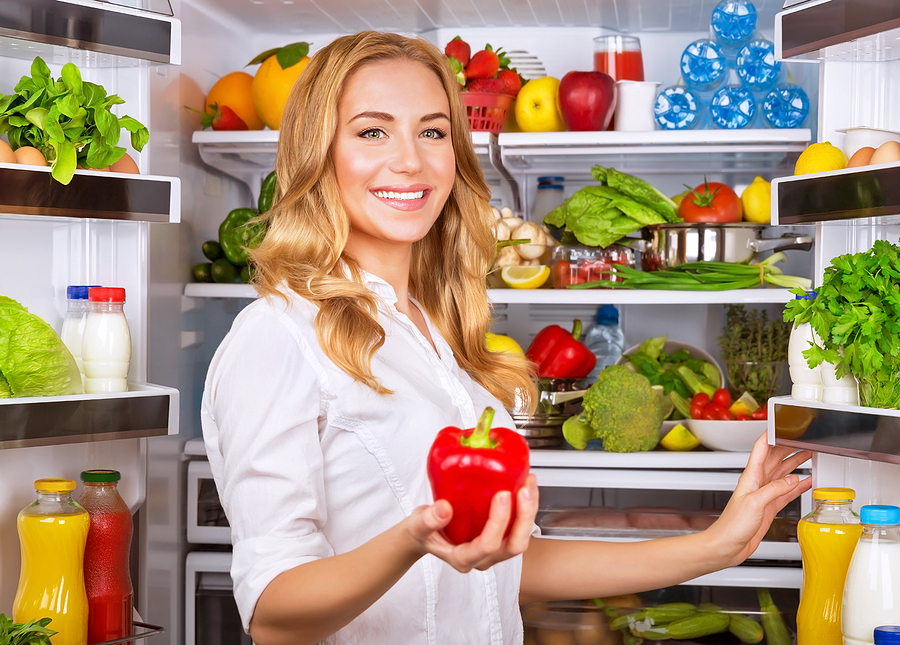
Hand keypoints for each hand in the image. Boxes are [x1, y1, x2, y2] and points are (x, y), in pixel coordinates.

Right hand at [404, 474, 538, 572]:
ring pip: (520, 536)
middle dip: (524, 516)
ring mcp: (494, 549)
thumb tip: (444, 508)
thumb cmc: (423, 532)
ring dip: (529, 510)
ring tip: (529, 482)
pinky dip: (525, 506)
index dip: (499, 522)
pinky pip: (518, 526)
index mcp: (463, 558)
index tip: (502, 495)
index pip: (487, 545)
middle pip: (513, 545)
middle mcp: (483, 558)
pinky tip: (524, 483)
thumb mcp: (418, 525)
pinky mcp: (500, 537)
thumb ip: (428, 520)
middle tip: (524, 489)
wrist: (425, 533)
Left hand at [708, 432, 810, 566]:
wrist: (727, 545)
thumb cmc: (732, 525)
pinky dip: (798, 485)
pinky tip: (808, 481)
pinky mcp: (770, 506)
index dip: (771, 434)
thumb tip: (793, 479)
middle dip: (789, 446)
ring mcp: (764, 493)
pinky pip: (787, 491)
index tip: (783, 424)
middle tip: (805, 439)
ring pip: (783, 472)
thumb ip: (775, 489)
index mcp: (750, 476)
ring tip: (810, 455)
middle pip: (775, 457)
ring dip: (796, 463)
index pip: (761, 448)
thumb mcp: (755, 503)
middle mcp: (757, 482)